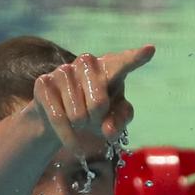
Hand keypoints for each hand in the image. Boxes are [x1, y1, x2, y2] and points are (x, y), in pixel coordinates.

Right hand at [32, 44, 155, 148]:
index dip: (136, 58)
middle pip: (99, 104)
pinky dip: (68, 137)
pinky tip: (73, 144)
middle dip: (97, 119)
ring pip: (78, 115)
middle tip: (93, 117)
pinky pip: (59, 119)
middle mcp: (86, 62)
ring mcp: (63, 71)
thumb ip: (119, 122)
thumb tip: (109, 131)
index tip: (150, 50)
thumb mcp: (113, 118)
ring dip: (80, 126)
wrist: (59, 117)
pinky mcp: (44, 83)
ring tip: (79, 120)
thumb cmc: (94, 113)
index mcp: (109, 67)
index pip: (124, 64)